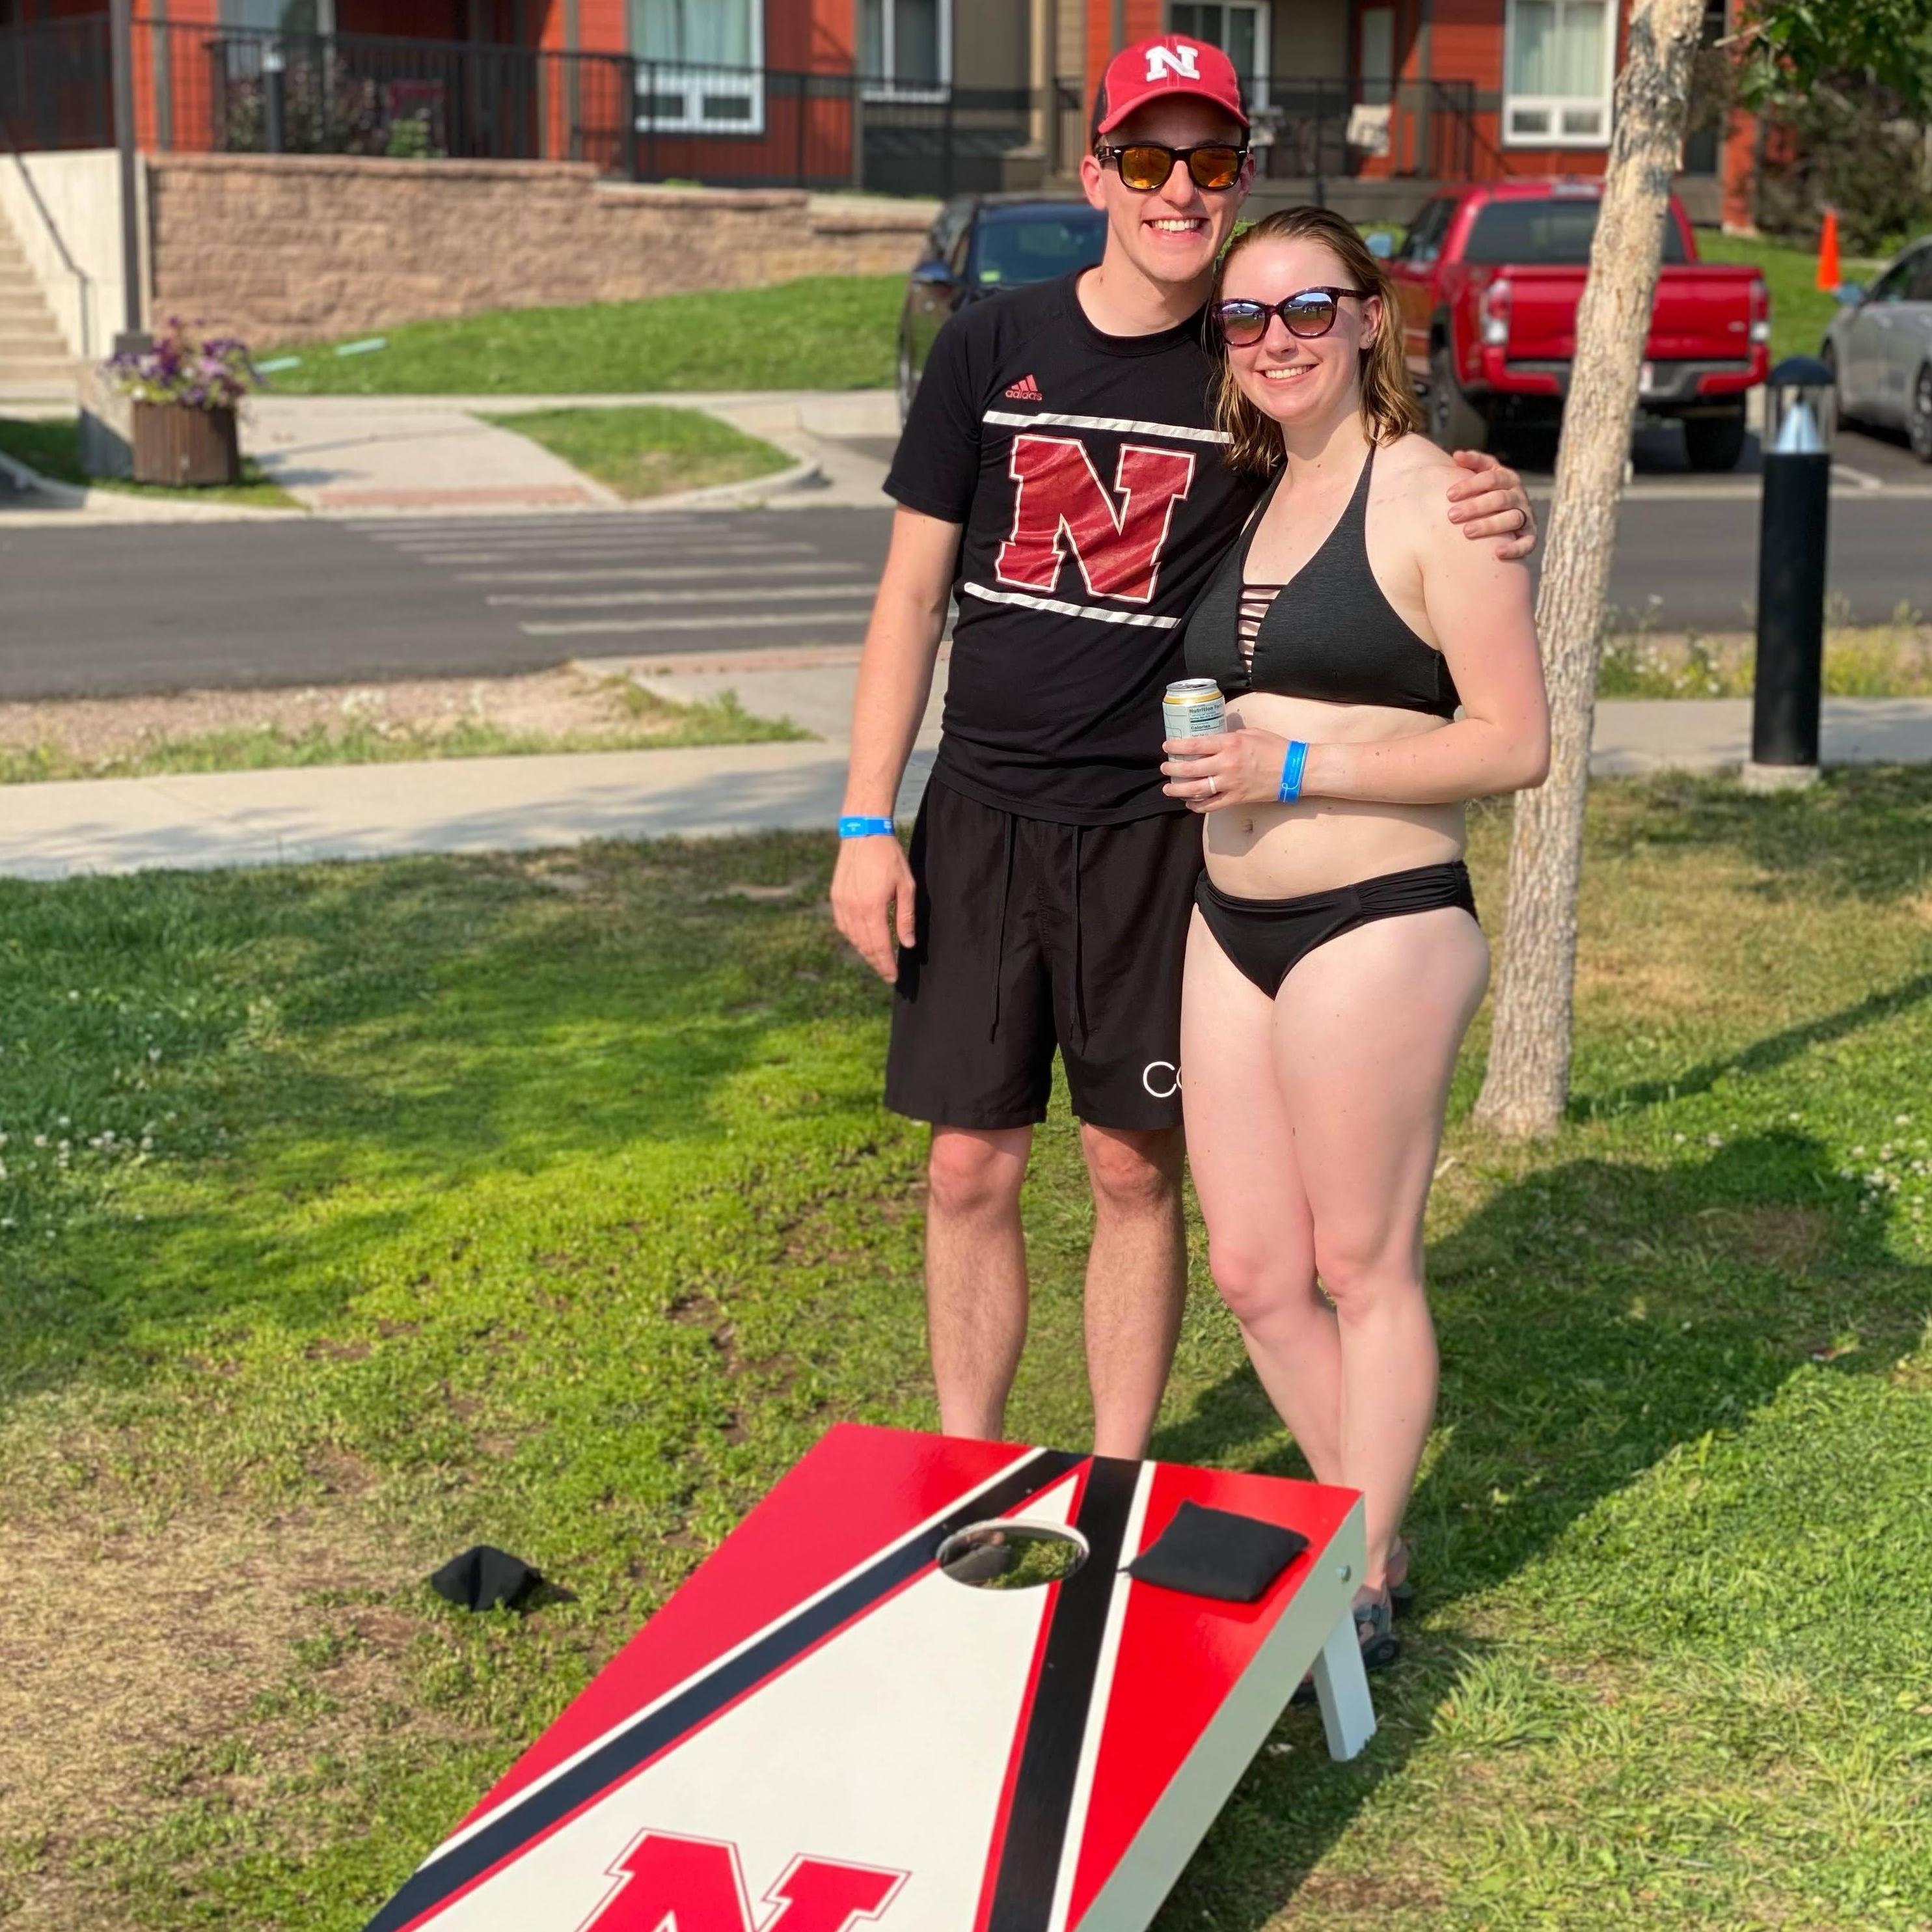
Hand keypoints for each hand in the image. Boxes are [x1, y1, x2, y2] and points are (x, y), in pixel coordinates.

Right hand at [831, 833, 915, 980]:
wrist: (863, 833)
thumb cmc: (889, 857)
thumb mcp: (906, 886)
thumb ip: (906, 917)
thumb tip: (907, 944)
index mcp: (873, 908)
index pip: (880, 946)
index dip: (886, 964)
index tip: (893, 977)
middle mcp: (853, 909)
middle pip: (864, 946)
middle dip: (876, 962)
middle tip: (887, 973)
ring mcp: (841, 904)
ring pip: (852, 938)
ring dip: (864, 951)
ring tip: (877, 959)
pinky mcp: (835, 897)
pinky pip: (842, 926)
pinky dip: (852, 937)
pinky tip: (861, 940)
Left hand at [1159, 728, 1291, 812]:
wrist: (1295, 769)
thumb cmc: (1275, 747)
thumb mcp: (1251, 733)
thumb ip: (1229, 736)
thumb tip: (1213, 736)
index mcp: (1230, 744)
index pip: (1195, 745)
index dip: (1177, 746)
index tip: (1167, 746)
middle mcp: (1227, 764)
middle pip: (1190, 769)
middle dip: (1172, 769)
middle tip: (1165, 768)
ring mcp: (1231, 784)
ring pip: (1197, 790)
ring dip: (1179, 790)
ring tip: (1168, 788)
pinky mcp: (1237, 799)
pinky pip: (1211, 805)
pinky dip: (1197, 806)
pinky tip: (1190, 803)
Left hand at [1446, 449, 1536, 559]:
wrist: (1506, 518)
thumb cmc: (1486, 493)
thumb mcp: (1482, 476)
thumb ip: (1472, 464)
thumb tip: (1457, 455)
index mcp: (1508, 479)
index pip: (1490, 478)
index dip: (1470, 485)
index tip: (1449, 495)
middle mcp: (1519, 496)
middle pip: (1500, 498)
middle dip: (1475, 506)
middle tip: (1452, 516)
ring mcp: (1526, 516)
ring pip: (1511, 518)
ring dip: (1490, 525)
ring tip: (1467, 532)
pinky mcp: (1530, 536)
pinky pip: (1526, 543)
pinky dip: (1515, 548)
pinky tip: (1498, 553)